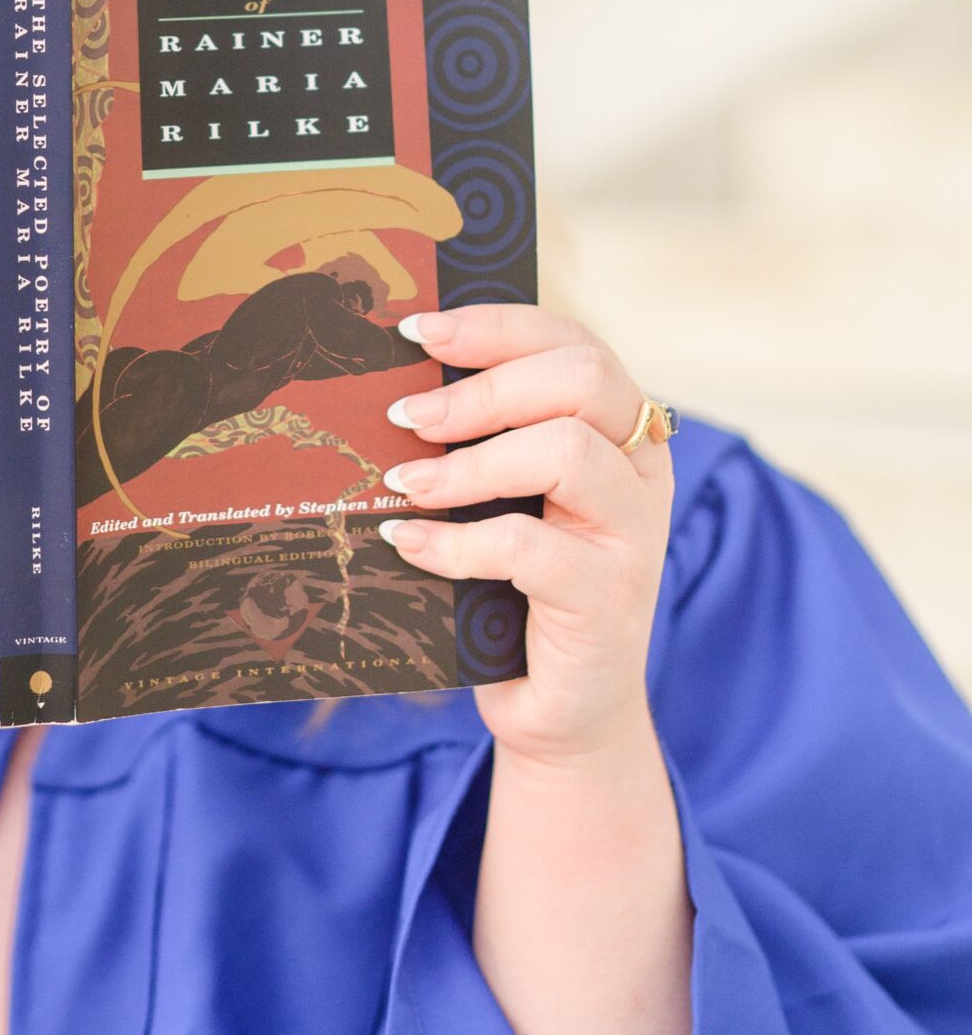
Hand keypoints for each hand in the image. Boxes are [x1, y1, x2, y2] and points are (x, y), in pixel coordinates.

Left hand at [377, 305, 674, 769]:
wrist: (563, 708)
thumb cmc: (518, 589)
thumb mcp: (507, 501)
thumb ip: (483, 444)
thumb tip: (393, 387)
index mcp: (621, 431)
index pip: (575, 343)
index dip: (497, 327)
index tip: (416, 332)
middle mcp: (641, 470)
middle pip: (582, 379)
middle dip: (482, 387)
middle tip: (404, 416)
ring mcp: (634, 533)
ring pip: (566, 450)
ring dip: (469, 464)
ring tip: (402, 484)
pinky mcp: (607, 596)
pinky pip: (528, 546)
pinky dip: (455, 542)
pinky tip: (408, 543)